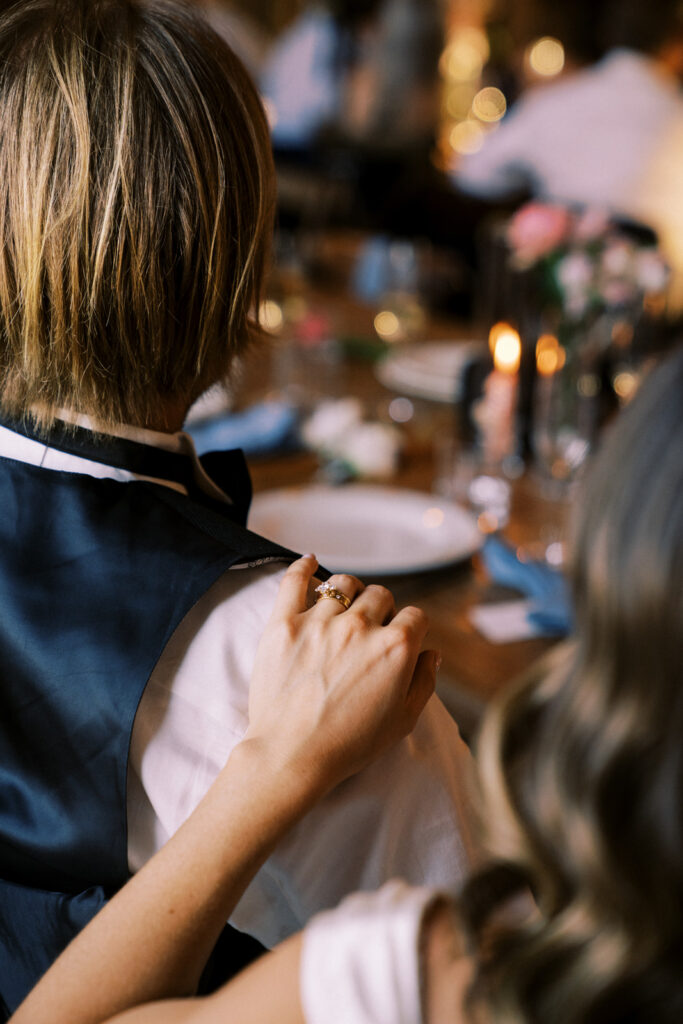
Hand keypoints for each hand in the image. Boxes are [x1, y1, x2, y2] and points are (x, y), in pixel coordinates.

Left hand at [242, 555, 439, 797]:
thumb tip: (431, 653)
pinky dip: (304, 566)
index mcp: (397, 647)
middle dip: (381, 610)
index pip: (415, 616)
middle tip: (369, 631)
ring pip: (344, 584)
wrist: (292, 756)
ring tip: (343, 607)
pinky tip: (310, 562)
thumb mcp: (403, 721)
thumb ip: (424, 682)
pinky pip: (295, 580)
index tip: (400, 638)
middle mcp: (362, 626)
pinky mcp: (284, 623)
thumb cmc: (349, 745)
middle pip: (380, 595)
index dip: (411, 628)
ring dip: (350, 593)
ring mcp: (321, 621)